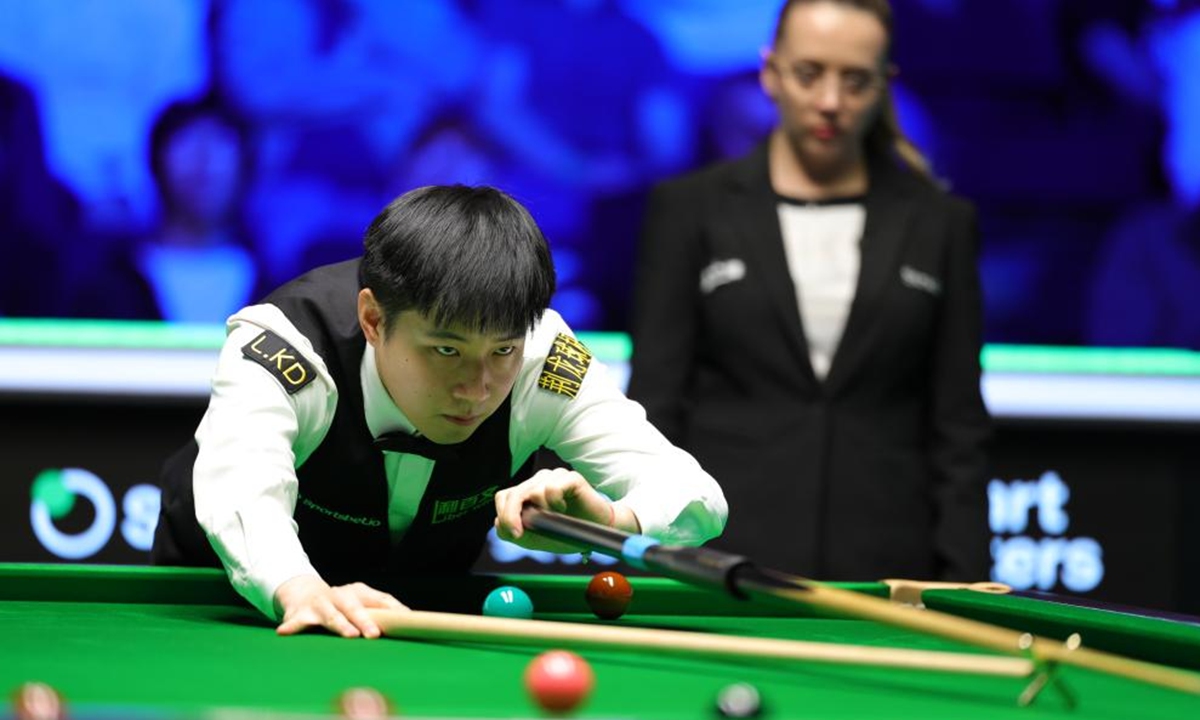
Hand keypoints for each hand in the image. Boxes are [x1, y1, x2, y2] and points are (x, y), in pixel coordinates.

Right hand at [274, 575, 406, 638]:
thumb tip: (410, 618)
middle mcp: (339, 596)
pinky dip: (291, 626)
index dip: (391, 609)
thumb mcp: (361, 603)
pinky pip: (295, 621)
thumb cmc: (341, 603)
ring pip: (330, 614)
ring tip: (349, 634)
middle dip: (365, 620)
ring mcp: (320, 604)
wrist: (303, 592)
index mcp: (358, 592)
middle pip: (354, 607)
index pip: (378, 599)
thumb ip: (382, 611)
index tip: (404, 619)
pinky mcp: (299, 613)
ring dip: (340, 624)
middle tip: (374, 634)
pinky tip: (284, 632)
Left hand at [493, 468, 639, 552]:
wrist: (597, 531)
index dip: (504, 515)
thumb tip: (498, 523)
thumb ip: (515, 533)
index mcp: (527, 493)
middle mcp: (538, 481)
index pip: (504, 497)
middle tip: (519, 533)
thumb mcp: (537, 538)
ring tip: (556, 517)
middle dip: (512, 515)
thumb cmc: (567, 532)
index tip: (514, 534)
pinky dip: (555, 503)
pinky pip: (553, 488)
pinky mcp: (570, 477)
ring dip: (542, 511)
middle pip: (514, 493)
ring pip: (534, 490)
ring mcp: (554, 477)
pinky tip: (564, 509)